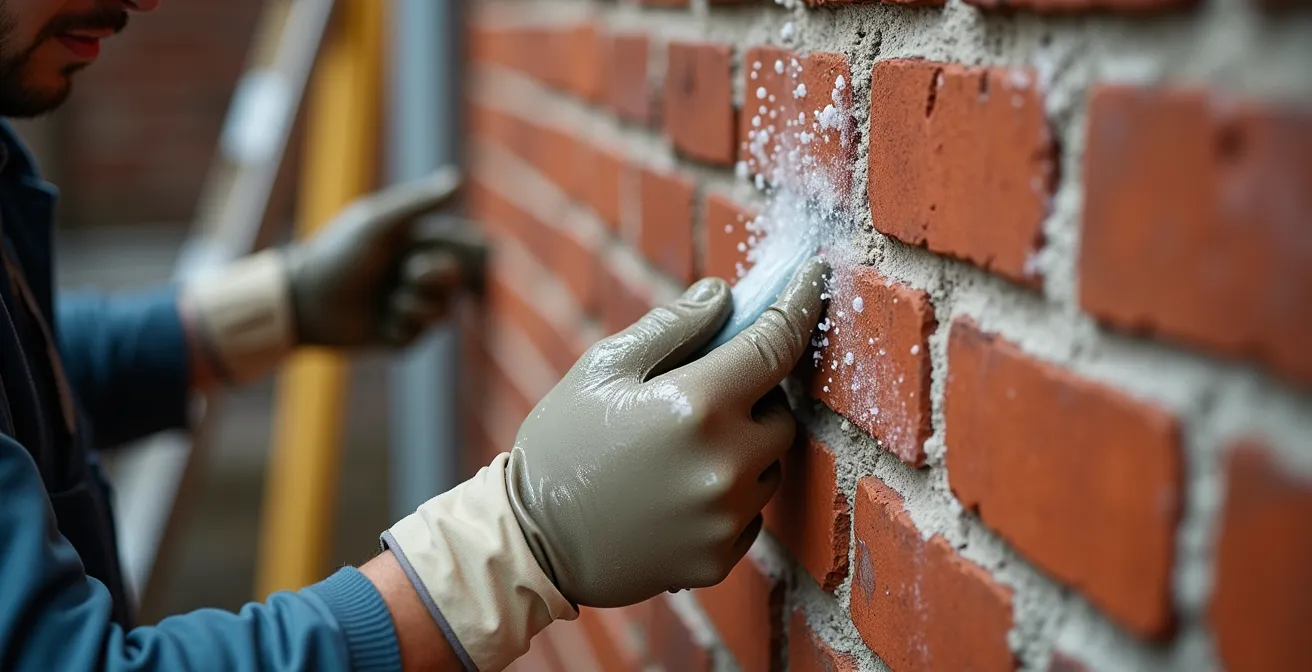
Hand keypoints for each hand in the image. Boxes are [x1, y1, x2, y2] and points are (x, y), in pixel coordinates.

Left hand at [286, 167, 487, 347]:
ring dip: (417, 305)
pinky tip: (379, 321)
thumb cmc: (338, 253)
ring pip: (444, 312)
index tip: (491, 257)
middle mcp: (419, 274)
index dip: (483, 253)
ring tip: (390, 301)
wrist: (305, 300)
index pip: (466, 247)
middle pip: (458, 280)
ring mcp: (412, 305)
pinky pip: (420, 335)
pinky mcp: (402, 335)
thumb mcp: (379, 223)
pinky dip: (401, 326)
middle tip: (411, 271)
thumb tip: (458, 178)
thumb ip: (419, 203)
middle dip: (438, 277)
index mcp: (419, 243)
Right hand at [381, 258, 825, 669]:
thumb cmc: (562, 444)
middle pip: (782, 413)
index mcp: (697, 405)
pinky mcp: (720, 558)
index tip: (811, 279)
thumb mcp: (604, 367)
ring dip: (743, 449)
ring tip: (678, 453)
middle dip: (753, 398)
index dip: (798, 304)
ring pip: (769, 466)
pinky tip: (675, 492)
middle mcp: (725, 464)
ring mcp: (726, 518)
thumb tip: (725, 295)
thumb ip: (672, 326)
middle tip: (700, 398)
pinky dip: (728, 495)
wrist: (531, 543)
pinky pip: (750, 512)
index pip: (775, 343)